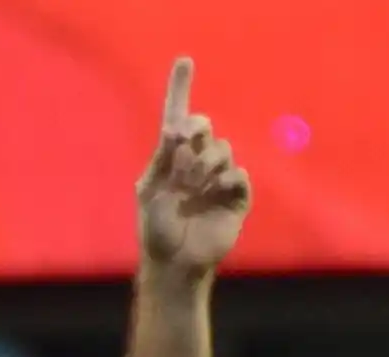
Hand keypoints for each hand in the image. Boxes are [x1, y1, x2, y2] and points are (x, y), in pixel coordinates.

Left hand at [136, 58, 250, 274]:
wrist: (175, 262)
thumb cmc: (156, 229)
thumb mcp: (150, 190)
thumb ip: (163, 159)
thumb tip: (176, 129)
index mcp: (170, 159)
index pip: (177, 117)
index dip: (180, 88)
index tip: (183, 61)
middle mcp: (195, 163)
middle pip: (204, 126)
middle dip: (195, 134)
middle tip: (181, 159)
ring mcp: (216, 178)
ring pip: (222, 149)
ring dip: (205, 165)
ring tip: (193, 188)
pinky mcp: (235, 196)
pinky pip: (238, 174)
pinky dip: (225, 181)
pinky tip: (214, 196)